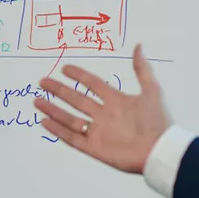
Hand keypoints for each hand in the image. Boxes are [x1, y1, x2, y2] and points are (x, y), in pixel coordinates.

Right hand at [35, 44, 170, 173]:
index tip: (65, 68)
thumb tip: (139, 46)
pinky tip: (45, 122)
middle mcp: (104, 115)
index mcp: (116, 101)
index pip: (93, 84)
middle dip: (59, 91)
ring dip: (54, 110)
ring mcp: (98, 132)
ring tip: (37, 101)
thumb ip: (142, 70)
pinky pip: (72, 138)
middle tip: (43, 81)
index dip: (79, 75)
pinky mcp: (95, 148)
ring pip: (70, 119)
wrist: (160, 150)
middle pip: (77, 100)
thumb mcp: (152, 91)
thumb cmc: (158, 121)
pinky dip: (58, 131)